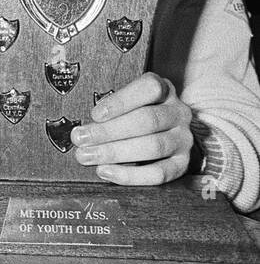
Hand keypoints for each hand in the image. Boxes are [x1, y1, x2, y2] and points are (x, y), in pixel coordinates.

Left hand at [72, 71, 192, 185]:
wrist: (166, 134)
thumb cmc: (135, 114)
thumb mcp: (126, 103)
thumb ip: (108, 111)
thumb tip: (80, 130)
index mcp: (164, 90)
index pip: (149, 89)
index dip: (121, 101)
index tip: (95, 114)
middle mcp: (178, 113)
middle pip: (147, 120)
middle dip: (109, 131)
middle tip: (80, 139)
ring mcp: (183, 139)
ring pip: (153, 146)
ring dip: (115, 152)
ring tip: (86, 156)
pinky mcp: (183, 163)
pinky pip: (160, 172)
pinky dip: (131, 175)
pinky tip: (105, 171)